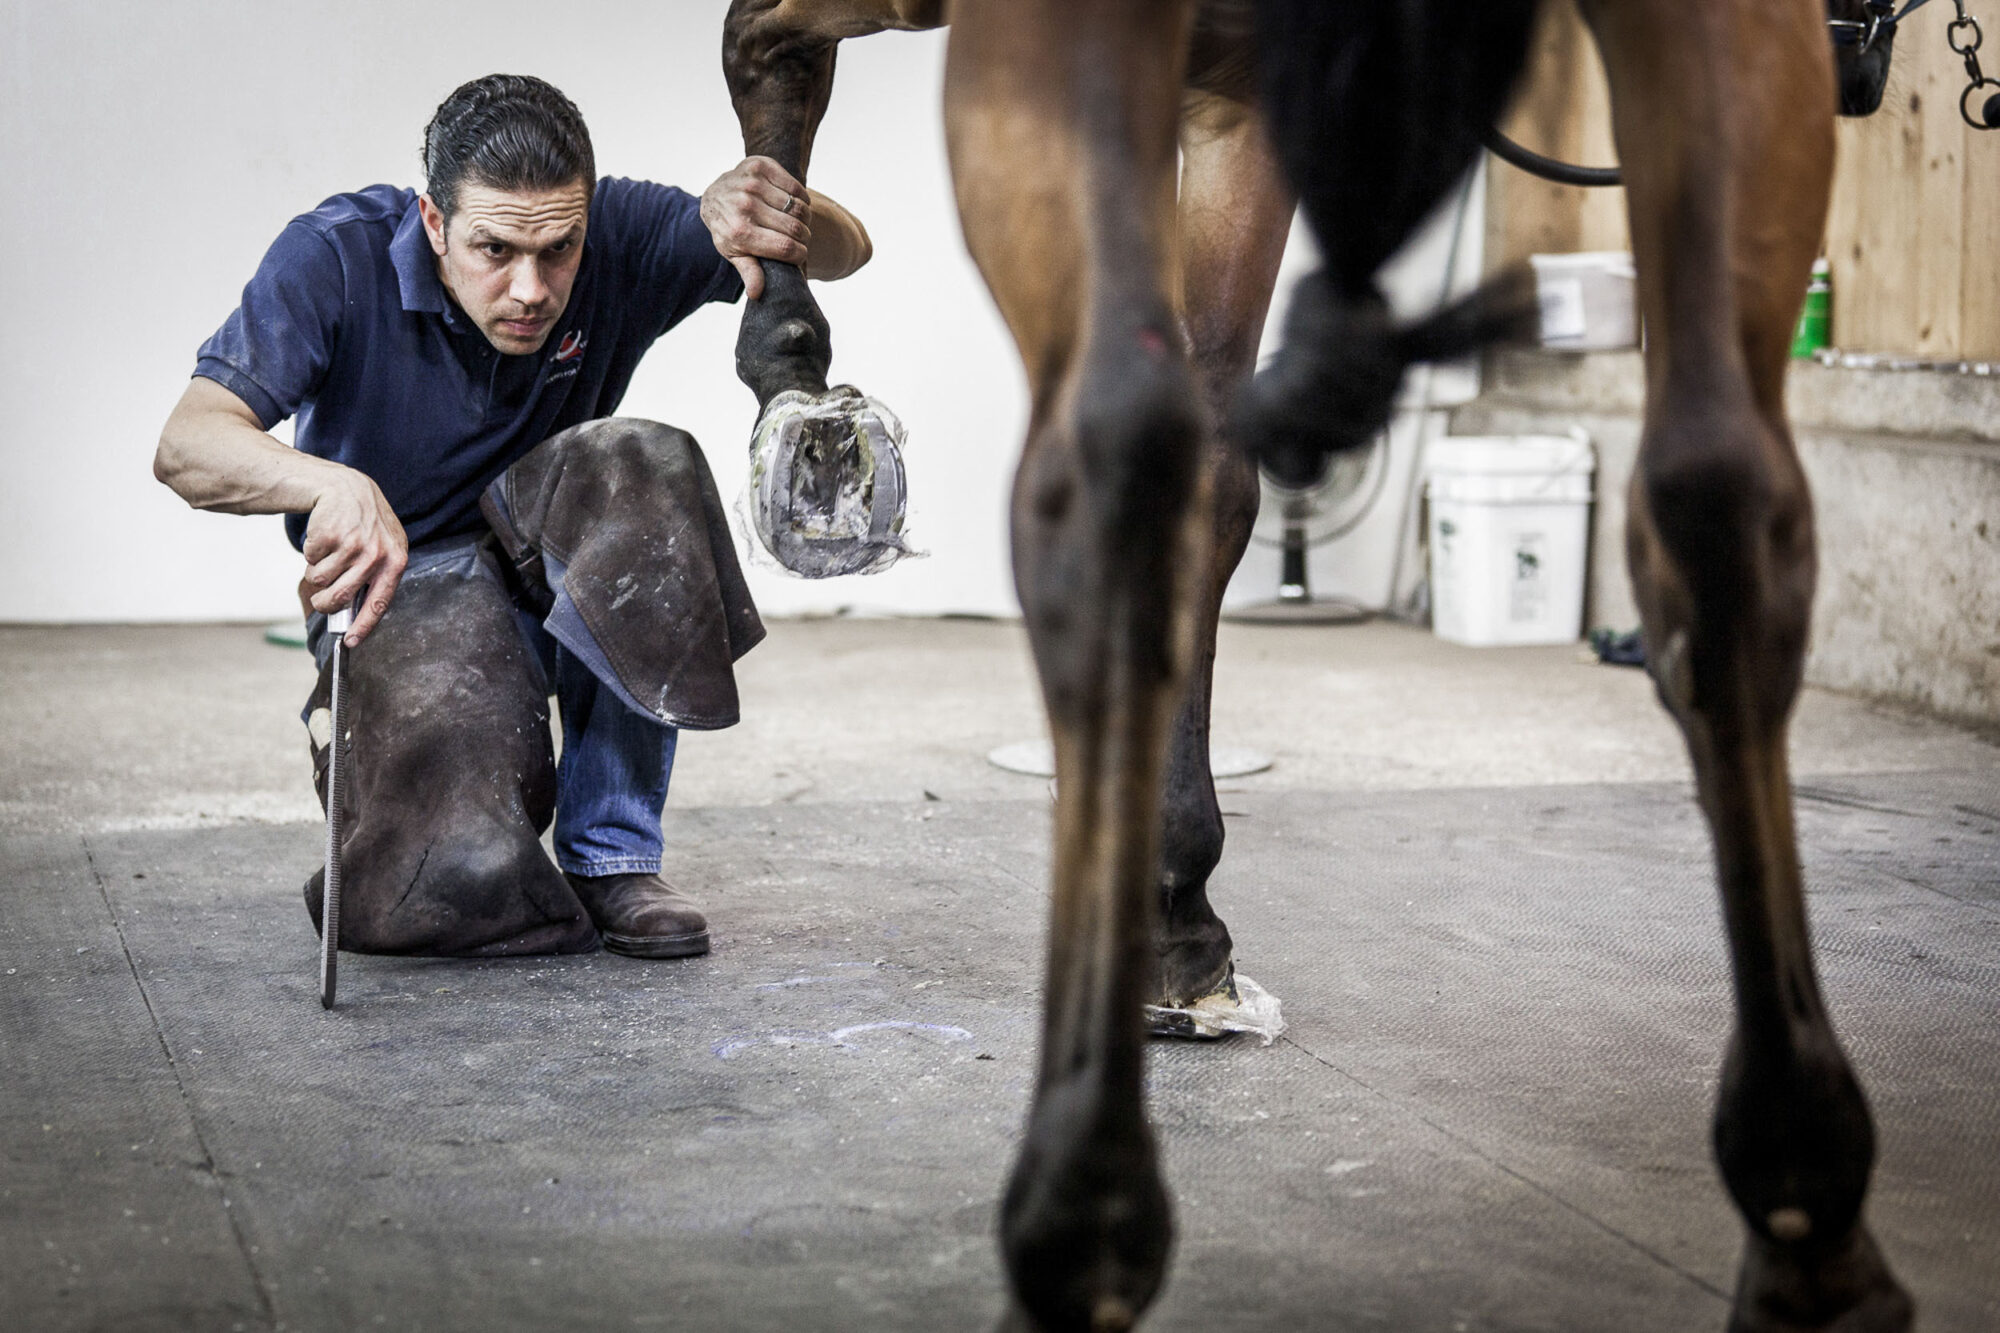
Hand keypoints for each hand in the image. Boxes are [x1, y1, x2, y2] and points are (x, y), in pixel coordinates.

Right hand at [299, 465, 406, 646]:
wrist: (347, 489)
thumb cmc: (364, 526)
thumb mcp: (381, 548)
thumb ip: (373, 578)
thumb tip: (351, 617)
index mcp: (396, 561)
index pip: (380, 602)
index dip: (364, 625)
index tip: (351, 642)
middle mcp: (377, 554)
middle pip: (341, 596)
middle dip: (324, 603)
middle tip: (319, 599)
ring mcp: (353, 543)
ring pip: (320, 579)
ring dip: (316, 571)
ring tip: (329, 553)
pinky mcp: (330, 533)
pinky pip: (309, 559)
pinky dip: (311, 552)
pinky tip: (324, 536)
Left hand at [700, 156, 811, 298]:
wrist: (714, 196)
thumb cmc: (729, 229)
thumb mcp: (734, 253)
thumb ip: (749, 272)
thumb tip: (757, 293)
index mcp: (740, 233)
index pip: (787, 249)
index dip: (801, 255)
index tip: (799, 255)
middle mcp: (745, 206)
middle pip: (796, 228)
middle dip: (804, 237)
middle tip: (799, 239)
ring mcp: (752, 183)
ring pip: (799, 207)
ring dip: (804, 218)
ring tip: (795, 222)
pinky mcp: (760, 166)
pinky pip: (797, 188)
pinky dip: (801, 199)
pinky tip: (791, 205)